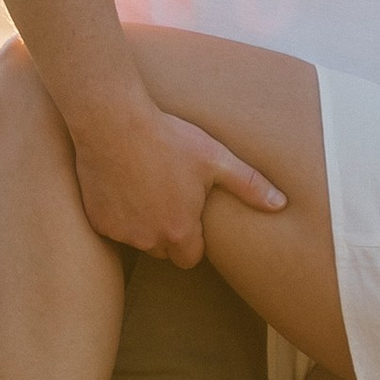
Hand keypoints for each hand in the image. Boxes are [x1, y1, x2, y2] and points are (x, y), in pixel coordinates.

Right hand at [74, 107, 286, 268]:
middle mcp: (149, 240)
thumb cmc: (167, 138)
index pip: (191, 258)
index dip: (193, 238)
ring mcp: (121, 232)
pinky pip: (113, 227)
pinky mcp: (98, 221)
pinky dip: (118, 213)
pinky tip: (123, 184)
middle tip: (168, 195)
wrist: (113, 122)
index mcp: (180, 231)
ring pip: (138, 239)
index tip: (190, 213)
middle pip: (164, 250)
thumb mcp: (214, 158)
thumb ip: (249, 185)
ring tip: (145, 185)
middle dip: (168, 232)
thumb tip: (281, 204)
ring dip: (142, 223)